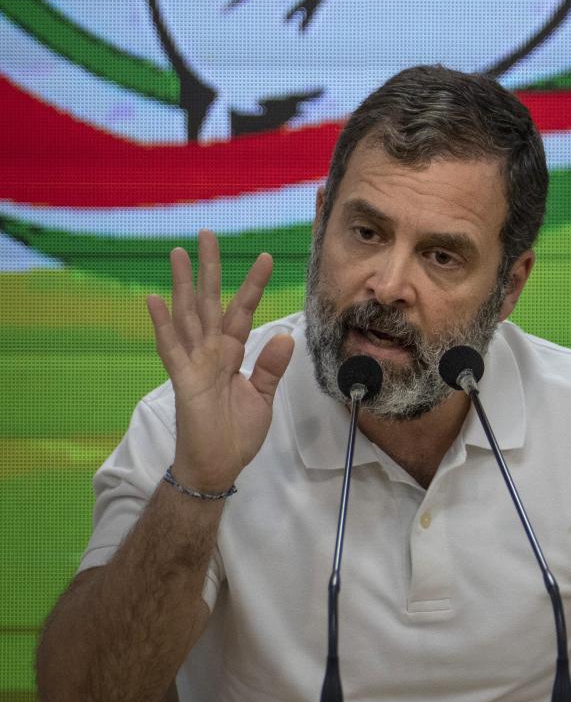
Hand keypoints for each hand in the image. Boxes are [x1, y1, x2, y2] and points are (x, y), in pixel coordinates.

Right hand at [146, 229, 293, 493]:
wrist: (217, 468)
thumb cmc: (235, 434)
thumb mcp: (262, 397)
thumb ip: (270, 366)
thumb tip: (285, 334)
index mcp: (230, 353)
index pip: (242, 311)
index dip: (253, 285)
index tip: (267, 256)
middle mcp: (210, 352)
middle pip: (210, 301)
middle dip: (210, 268)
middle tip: (207, 234)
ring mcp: (194, 363)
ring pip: (188, 315)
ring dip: (183, 284)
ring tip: (178, 253)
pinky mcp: (182, 380)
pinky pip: (170, 348)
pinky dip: (161, 324)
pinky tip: (154, 298)